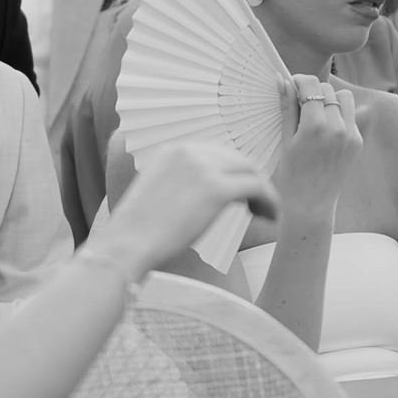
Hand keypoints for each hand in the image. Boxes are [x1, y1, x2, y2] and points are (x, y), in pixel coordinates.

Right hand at [92, 144, 279, 282]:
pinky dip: (270, 202)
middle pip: (238, 160)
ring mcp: (203, 168)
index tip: (243, 193)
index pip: (218, 154)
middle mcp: (189, 152)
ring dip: (263, 192)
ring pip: (251, 173)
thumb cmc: (135, 234)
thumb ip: (179, 185)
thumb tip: (202, 198)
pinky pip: (258, 188)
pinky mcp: (217, 189)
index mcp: (173, 150)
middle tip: (259, 204)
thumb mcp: (156, 195)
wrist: (125, 246)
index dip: (234, 173)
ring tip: (267, 214)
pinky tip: (272, 218)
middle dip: (251, 180)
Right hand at [272, 75, 361, 220]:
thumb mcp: (286, 139)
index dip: (299, 81)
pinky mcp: (357, 142)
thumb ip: (287, 107)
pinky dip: (341, 114)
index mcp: (315, 125)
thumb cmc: (291, 174)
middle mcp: (337, 127)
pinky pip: (353, 116)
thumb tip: (282, 80)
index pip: (311, 85)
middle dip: (313, 91)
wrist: (310, 205)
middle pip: (327, 89)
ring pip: (345, 98)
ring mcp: (351, 135)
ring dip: (330, 100)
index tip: (292, 86)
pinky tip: (327, 127)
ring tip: (315, 114)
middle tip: (300, 104)